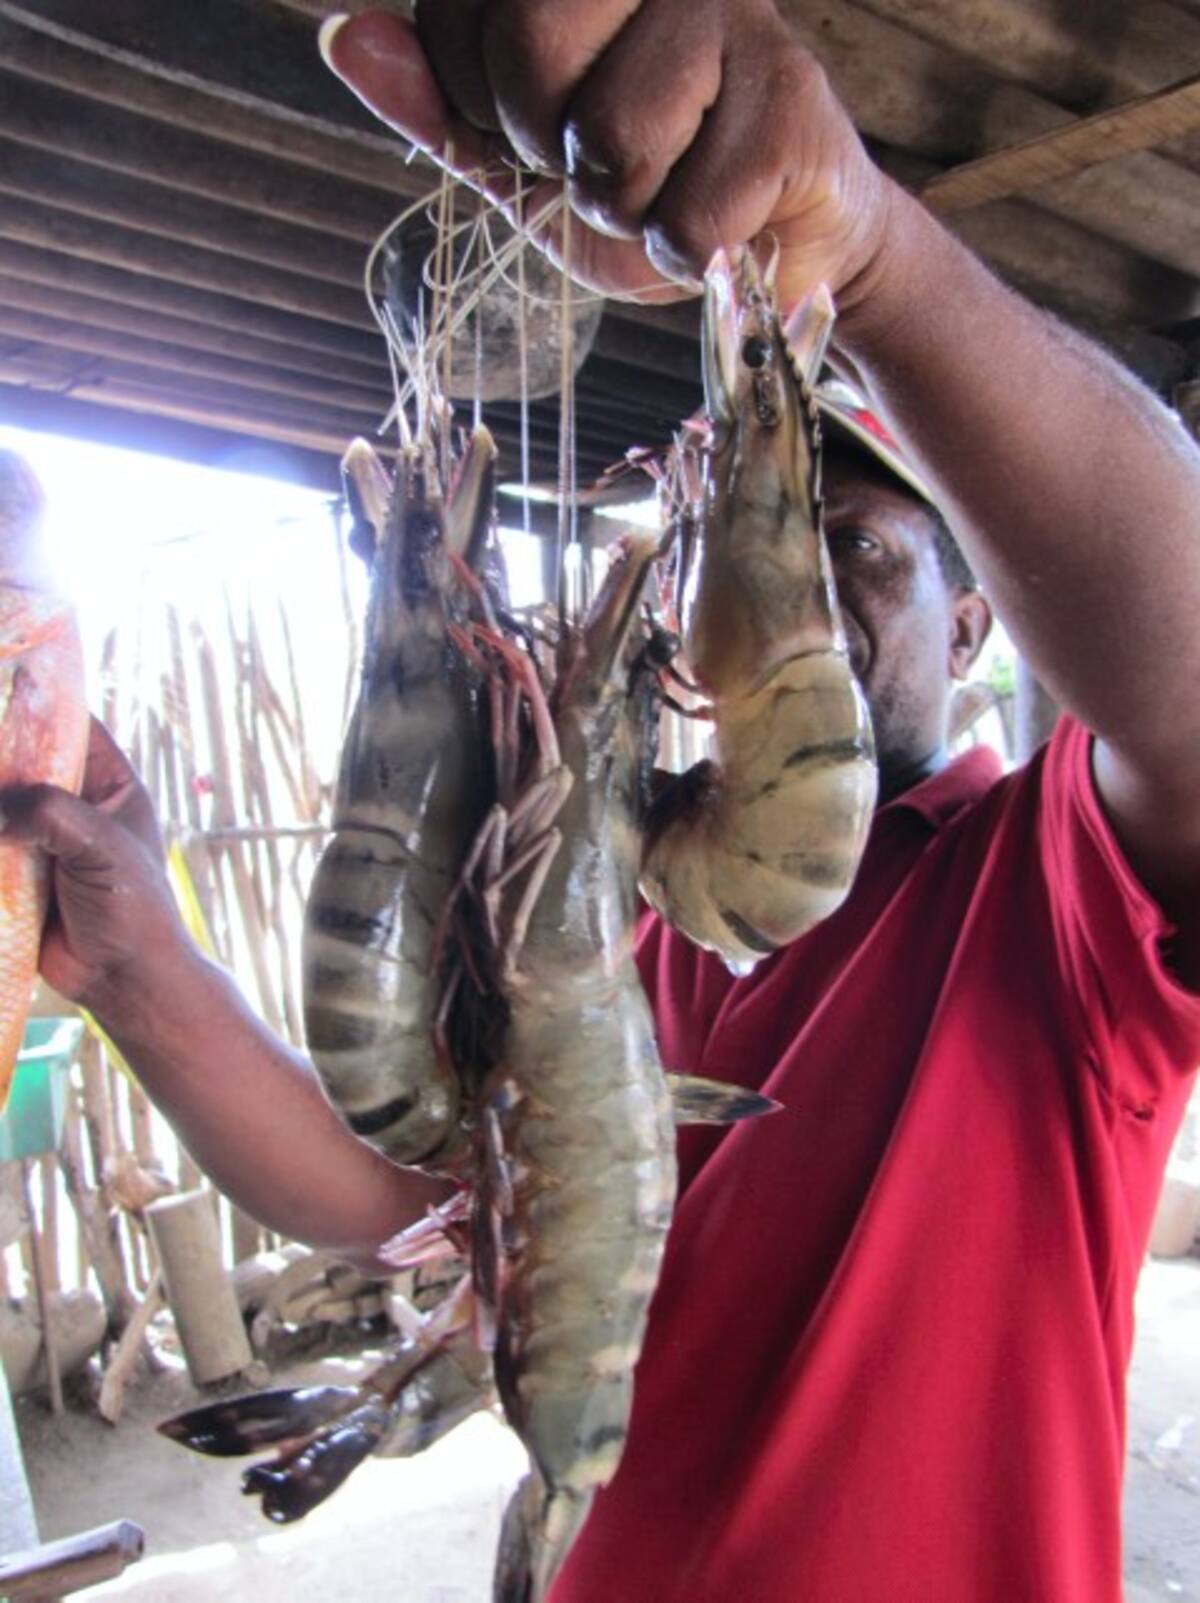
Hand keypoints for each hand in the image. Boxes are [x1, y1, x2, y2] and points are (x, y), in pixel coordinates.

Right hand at [0, 718, 184, 1007]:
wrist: (123, 978)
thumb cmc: (133, 907)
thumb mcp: (101, 847)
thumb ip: (49, 813)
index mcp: (111, 785)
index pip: (72, 727)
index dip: (39, 706)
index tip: (2, 688)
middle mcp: (74, 805)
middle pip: (24, 763)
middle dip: (1, 762)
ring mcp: (43, 838)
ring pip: (1, 804)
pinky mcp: (16, 872)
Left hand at [321, 2, 898, 312]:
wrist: (771, 247)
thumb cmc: (648, 191)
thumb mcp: (524, 161)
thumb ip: (441, 107)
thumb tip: (347, 39)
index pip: (460, 14)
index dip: (478, 108)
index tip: (536, 137)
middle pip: (530, 55)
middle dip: (548, 154)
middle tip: (598, 171)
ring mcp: (735, 20)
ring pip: (613, 143)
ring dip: (626, 213)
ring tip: (663, 196)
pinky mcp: (793, 103)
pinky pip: (686, 216)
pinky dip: (687, 255)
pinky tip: (720, 224)